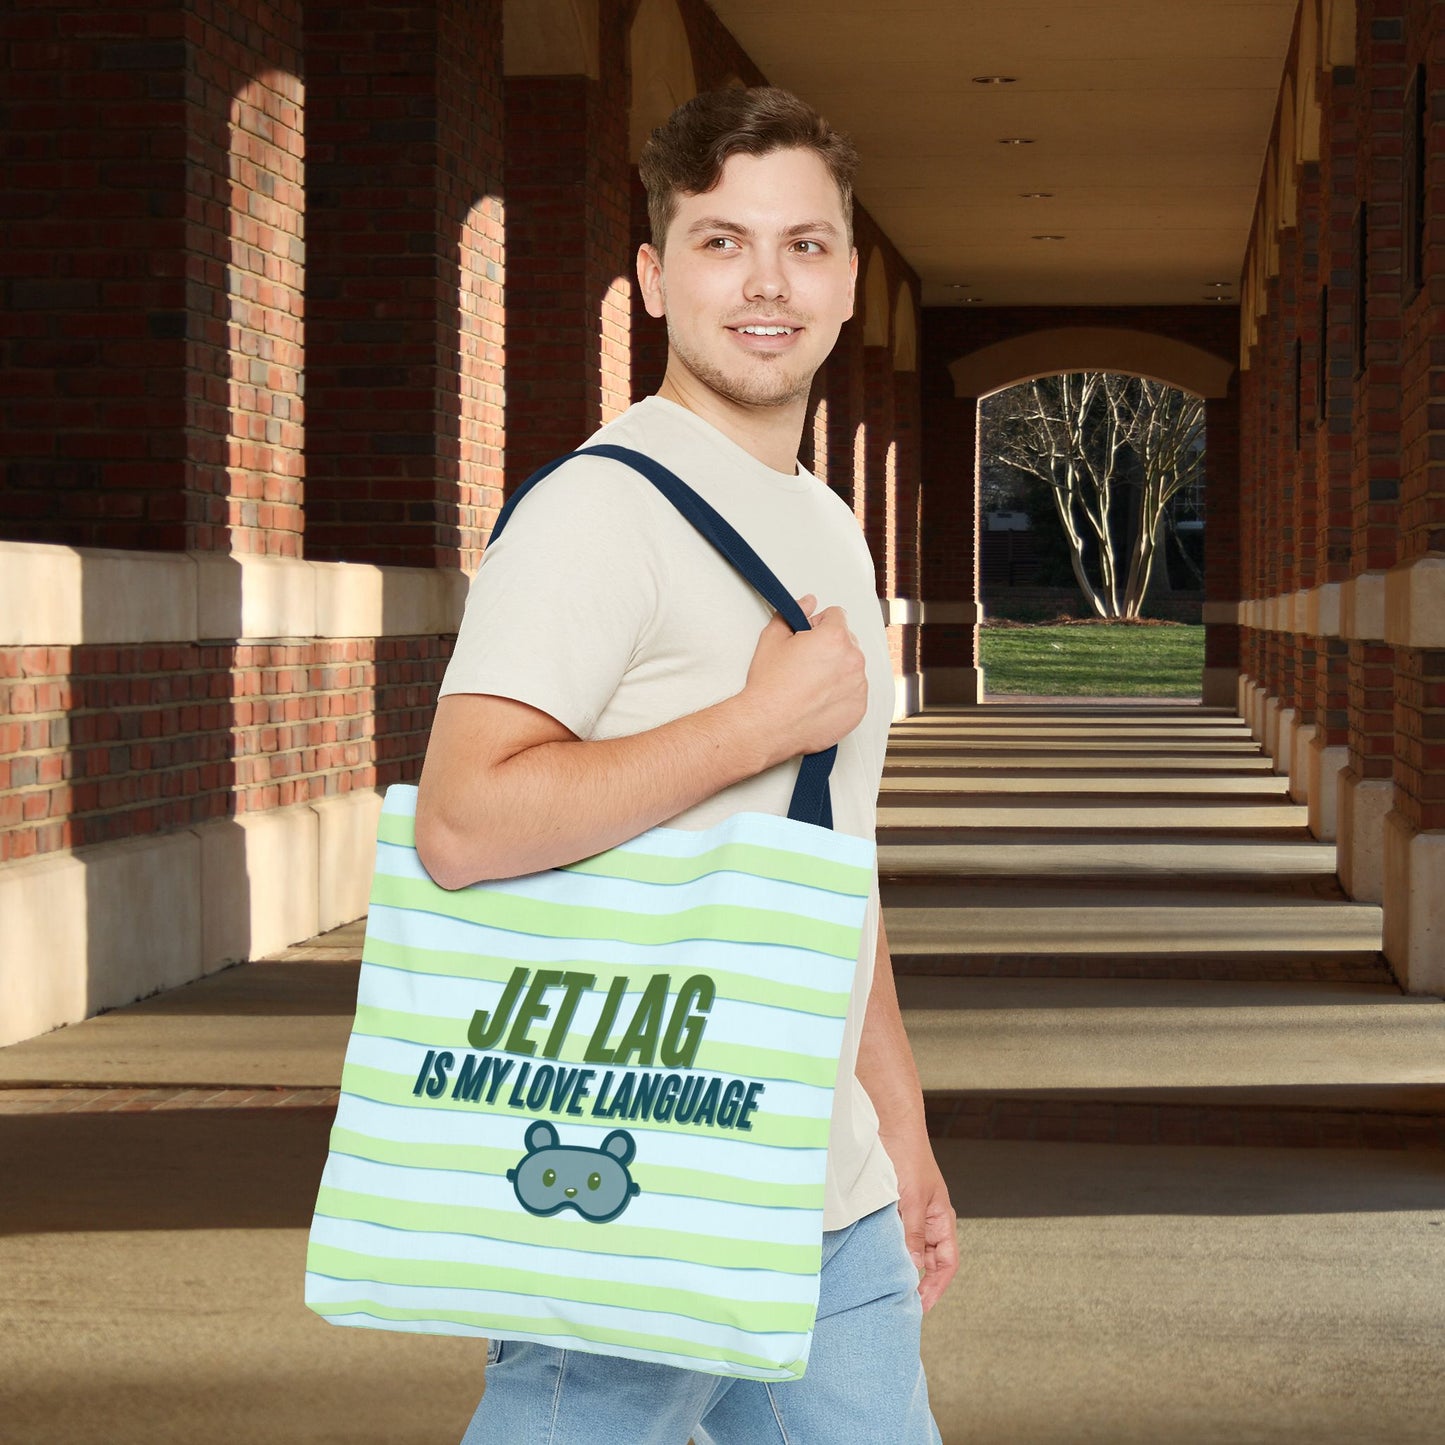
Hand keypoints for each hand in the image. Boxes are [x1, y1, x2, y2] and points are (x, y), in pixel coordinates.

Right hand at [743, 593, 867, 761]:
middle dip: (830, 647)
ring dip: (836, 670)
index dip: (818, 624)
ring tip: (810, 684)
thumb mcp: (772, 638)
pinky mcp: (858, 709)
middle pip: (847, 641)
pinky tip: (818, 699)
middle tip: (805, 663)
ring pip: (852, 667)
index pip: (837, 615)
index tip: (807, 638)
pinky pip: (854, 692)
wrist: (767, 725)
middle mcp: (853, 660)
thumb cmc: (769, 687)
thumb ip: (794, 612)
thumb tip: (807, 602)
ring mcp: (858, 686)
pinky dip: (840, 694)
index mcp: (835, 637)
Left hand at [889, 1132, 958, 1312]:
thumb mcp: (912, 1199)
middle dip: (917, 1283)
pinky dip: (886, 1249)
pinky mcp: (892, 1207)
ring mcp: (910, 1214)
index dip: (936, 1287)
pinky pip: (892, 1235)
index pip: (946, 1264)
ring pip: (908, 1250)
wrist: (891, 1126)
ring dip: (900, 1266)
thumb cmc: (908, 1157)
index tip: (921, 1307)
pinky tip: (874, 1259)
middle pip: (927, 1262)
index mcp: (942, 1219)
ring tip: (885, 1286)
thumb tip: (912, 1269)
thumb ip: (913, 1234)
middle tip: (898, 1303)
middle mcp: (928, 1220)